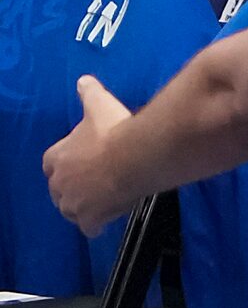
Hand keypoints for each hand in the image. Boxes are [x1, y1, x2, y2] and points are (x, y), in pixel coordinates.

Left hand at [42, 75, 136, 236]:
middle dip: (72, 188)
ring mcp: (74, 203)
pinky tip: (107, 220)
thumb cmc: (114, 130)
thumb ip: (89, 94)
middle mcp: (60, 183)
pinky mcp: (90, 218)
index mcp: (57, 157)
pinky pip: (90, 227)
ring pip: (71, 211)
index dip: (66, 164)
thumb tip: (84, 80)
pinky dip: (97, 225)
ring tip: (101, 202)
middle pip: (59, 191)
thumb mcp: (100, 105)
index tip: (80, 163)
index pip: (52, 164)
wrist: (134, 156)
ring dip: (82, 208)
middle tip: (93, 183)